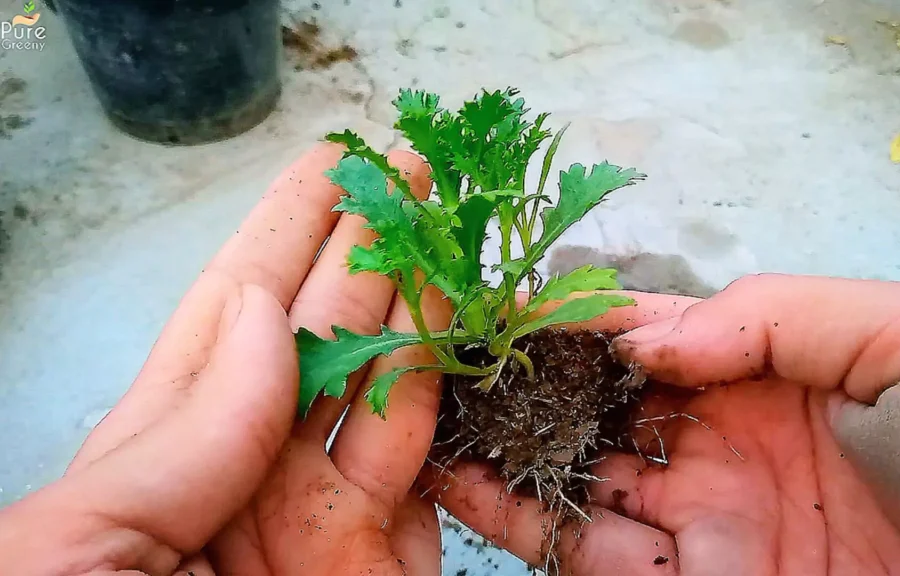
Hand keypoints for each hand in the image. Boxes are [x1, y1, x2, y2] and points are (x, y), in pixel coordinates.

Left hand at [0, 144, 450, 575]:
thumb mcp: (79, 538)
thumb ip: (178, 433)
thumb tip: (261, 311)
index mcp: (167, 455)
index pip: (236, 314)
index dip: (285, 233)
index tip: (330, 166)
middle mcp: (255, 471)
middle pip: (326, 333)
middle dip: (369, 245)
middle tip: (410, 170)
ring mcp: (325, 518)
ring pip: (391, 386)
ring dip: (423, 302)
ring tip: (450, 226)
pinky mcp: (387, 566)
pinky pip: (435, 472)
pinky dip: (459, 401)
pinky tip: (472, 330)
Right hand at [429, 275, 899, 575]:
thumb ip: (776, 315)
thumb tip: (651, 336)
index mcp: (775, 369)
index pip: (650, 331)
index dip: (572, 316)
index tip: (497, 303)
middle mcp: (727, 440)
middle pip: (598, 405)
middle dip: (520, 384)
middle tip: (436, 362)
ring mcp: (709, 520)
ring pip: (580, 479)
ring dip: (502, 451)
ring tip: (421, 420)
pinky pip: (597, 555)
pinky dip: (526, 525)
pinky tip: (462, 490)